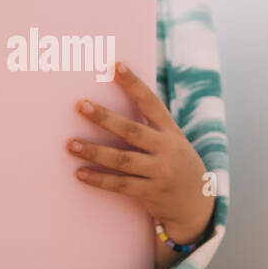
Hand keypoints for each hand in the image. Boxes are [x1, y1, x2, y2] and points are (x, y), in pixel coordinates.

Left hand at [66, 61, 215, 258]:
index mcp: (170, 130)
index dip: (133, 84)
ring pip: (123, 159)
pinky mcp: (151, 193)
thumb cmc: (174, 164)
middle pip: (131, 130)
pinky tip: (80, 173)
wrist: (197, 203)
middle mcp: (166, 148)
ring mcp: (159, 172)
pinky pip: (121, 185)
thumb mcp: (171, 141)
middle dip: (105, 118)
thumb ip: (148, 126)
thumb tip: (111, 107)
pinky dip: (100, 179)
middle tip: (80, 105)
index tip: (115, 65)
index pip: (150, 102)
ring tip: (70, 144)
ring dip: (95, 151)